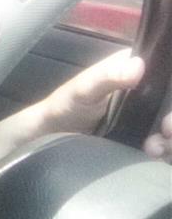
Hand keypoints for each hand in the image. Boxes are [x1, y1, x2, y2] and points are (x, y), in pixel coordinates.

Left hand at [40, 48, 171, 162]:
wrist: (57, 132)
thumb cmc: (67, 103)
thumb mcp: (85, 89)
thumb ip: (108, 77)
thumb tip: (139, 65)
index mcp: (133, 65)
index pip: (166, 72)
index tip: (168, 116)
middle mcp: (146, 84)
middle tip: (165, 132)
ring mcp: (148, 108)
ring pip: (171, 123)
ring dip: (171, 139)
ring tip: (155, 148)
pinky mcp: (146, 129)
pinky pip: (167, 139)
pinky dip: (167, 149)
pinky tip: (154, 153)